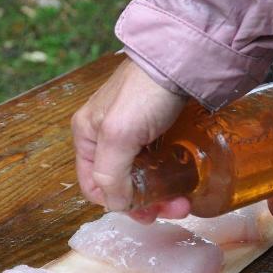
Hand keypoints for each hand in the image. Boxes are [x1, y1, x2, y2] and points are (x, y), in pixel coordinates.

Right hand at [72, 57, 189, 217]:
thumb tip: (118, 204)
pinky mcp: (158, 126)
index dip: (117, 203)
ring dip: (162, 193)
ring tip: (185, 199)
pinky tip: (186, 180)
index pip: (93, 185)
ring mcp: (133, 131)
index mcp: (86, 135)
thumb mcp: (118, 135)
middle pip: (121, 183)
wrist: (181, 60)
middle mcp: (106, 135)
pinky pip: (160, 161)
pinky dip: (171, 175)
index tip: (145, 212)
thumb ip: (110, 174)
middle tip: (173, 208)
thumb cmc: (146, 92)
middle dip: (146, 201)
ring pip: (143, 175)